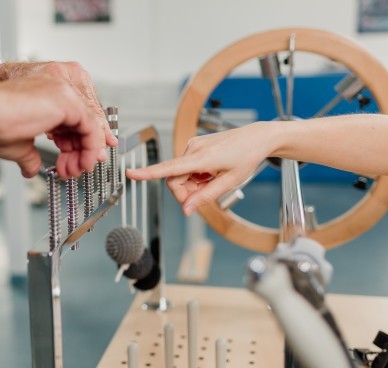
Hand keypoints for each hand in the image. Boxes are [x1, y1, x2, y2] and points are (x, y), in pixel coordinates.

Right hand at [0, 75, 105, 177]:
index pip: (78, 114)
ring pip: (92, 124)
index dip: (80, 140)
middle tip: (74, 169)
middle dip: (83, 149)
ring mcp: (65, 89)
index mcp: (49, 88)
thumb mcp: (20, 143)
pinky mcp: (69, 100)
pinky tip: (81, 163)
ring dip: (85, 153)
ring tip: (73, 171)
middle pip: (87, 118)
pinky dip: (90, 148)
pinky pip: (92, 127)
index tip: (79, 159)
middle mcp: (60, 82)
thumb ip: (31, 154)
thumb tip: (32, 168)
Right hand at [126, 123, 276, 215]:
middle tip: (204, 197)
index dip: (148, 173)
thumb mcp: (229, 182)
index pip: (169, 168)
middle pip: (174, 179)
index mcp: (202, 158)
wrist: (256, 137)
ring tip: (212, 182)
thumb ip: (205, 197)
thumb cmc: (246, 158)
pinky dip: (195, 176)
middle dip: (184, 192)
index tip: (131, 174)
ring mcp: (193, 146)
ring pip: (180, 174)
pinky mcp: (194, 145)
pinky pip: (186, 167)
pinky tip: (210, 173)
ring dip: (192, 184)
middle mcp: (193, 149)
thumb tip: (186, 210)